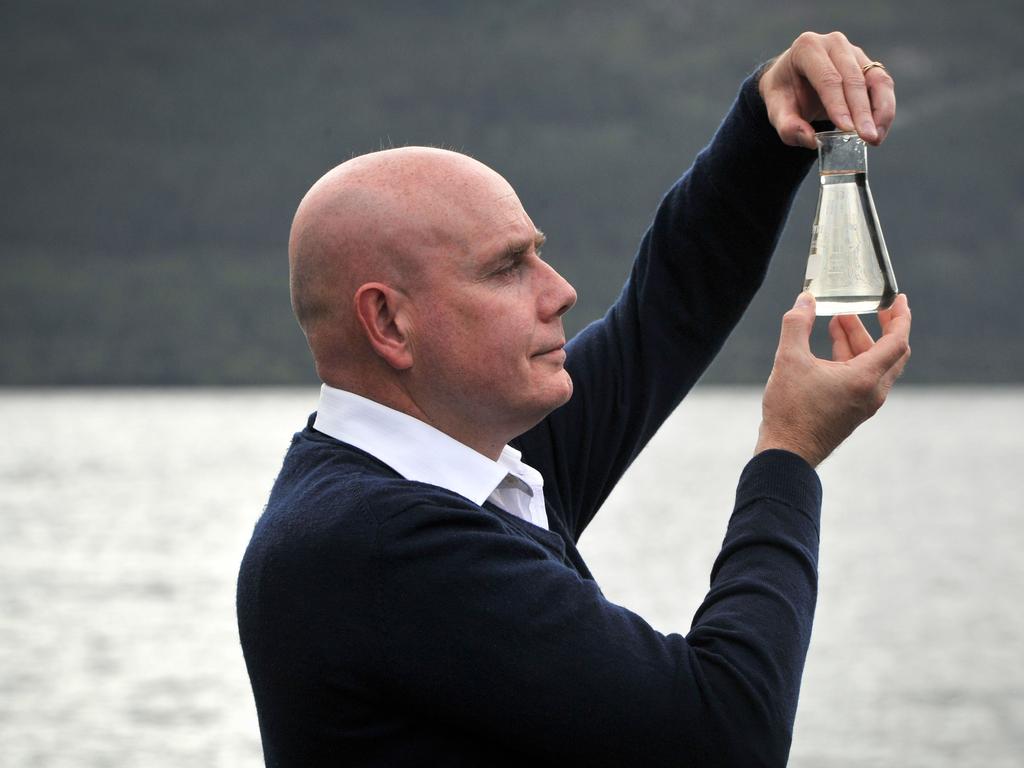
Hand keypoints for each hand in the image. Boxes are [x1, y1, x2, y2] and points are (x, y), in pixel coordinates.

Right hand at [755, 293, 910, 467]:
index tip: (897, 299)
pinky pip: (863, 378)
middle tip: (861, 308)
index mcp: (865, 379)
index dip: (900, 316)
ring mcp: (864, 404)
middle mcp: (872, 392)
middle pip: (889, 352)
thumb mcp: (789, 360)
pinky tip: (829, 351)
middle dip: (876, 326)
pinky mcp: (853, 412)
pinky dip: (852, 359)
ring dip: (859, 342)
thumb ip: (797, 325)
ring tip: (836, 323)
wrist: (786, 454)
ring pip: (874, 365)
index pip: (897, 341)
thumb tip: (805, 299)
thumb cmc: (790, 411)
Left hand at [758, 31, 895, 148]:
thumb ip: (788, 126)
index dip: (838, 104)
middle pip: (854, 78)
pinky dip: (884, 109)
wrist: (791, 80)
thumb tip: (812, 140)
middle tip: (867, 138)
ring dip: (880, 111)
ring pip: (876, 79)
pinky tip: (878, 131)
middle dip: (862, 111)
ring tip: (875, 138)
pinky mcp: (868, 65)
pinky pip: (883, 85)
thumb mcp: (776, 110)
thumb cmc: (784, 94)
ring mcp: (854, 52)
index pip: (827, 77)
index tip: (847, 129)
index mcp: (807, 48)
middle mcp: (834, 44)